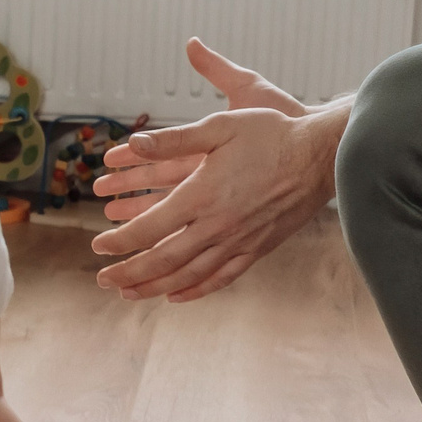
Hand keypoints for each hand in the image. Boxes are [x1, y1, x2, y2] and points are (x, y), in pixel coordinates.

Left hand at [88, 39, 338, 301]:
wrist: (323, 156)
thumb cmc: (272, 134)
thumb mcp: (221, 125)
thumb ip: (176, 138)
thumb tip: (134, 142)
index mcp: (204, 194)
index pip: (150, 228)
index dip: (121, 240)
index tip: (98, 245)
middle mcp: (219, 225)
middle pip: (164, 260)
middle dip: (129, 272)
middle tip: (102, 279)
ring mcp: (240, 241)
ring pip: (189, 275)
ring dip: (155, 287)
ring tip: (127, 293)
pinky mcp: (258, 248)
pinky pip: (222, 277)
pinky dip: (196, 290)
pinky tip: (176, 295)